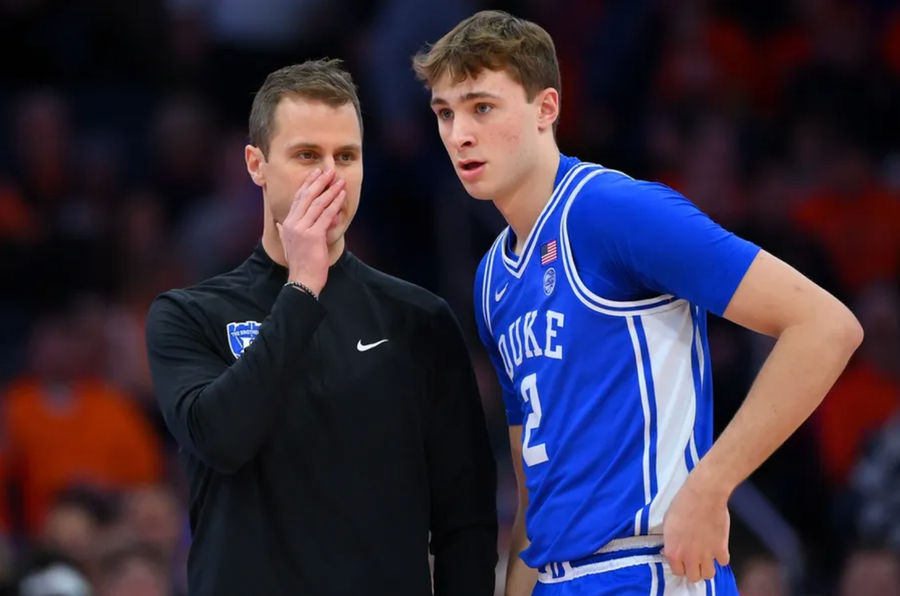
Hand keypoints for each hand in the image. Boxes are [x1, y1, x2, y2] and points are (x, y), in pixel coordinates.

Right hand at [276, 168, 345, 294]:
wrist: (302, 279)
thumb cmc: (300, 263)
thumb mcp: (289, 244)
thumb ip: (283, 231)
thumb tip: (278, 223)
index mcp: (287, 223)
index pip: (298, 198)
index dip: (307, 184)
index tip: (316, 173)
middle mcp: (292, 223)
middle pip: (306, 196)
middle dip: (319, 182)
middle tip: (329, 171)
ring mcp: (302, 229)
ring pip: (318, 204)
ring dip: (330, 190)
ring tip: (339, 181)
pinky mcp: (313, 236)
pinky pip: (326, 215)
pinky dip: (335, 204)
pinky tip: (342, 196)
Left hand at [661, 472, 730, 581]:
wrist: (703, 495)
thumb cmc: (682, 504)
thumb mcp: (667, 523)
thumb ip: (669, 541)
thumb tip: (669, 550)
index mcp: (674, 551)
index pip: (677, 571)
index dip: (680, 565)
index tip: (682, 559)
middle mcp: (690, 557)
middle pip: (693, 578)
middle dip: (693, 570)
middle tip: (694, 560)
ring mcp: (707, 554)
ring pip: (709, 575)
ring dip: (707, 567)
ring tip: (706, 557)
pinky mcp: (721, 548)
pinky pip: (723, 562)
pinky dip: (721, 557)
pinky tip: (717, 548)